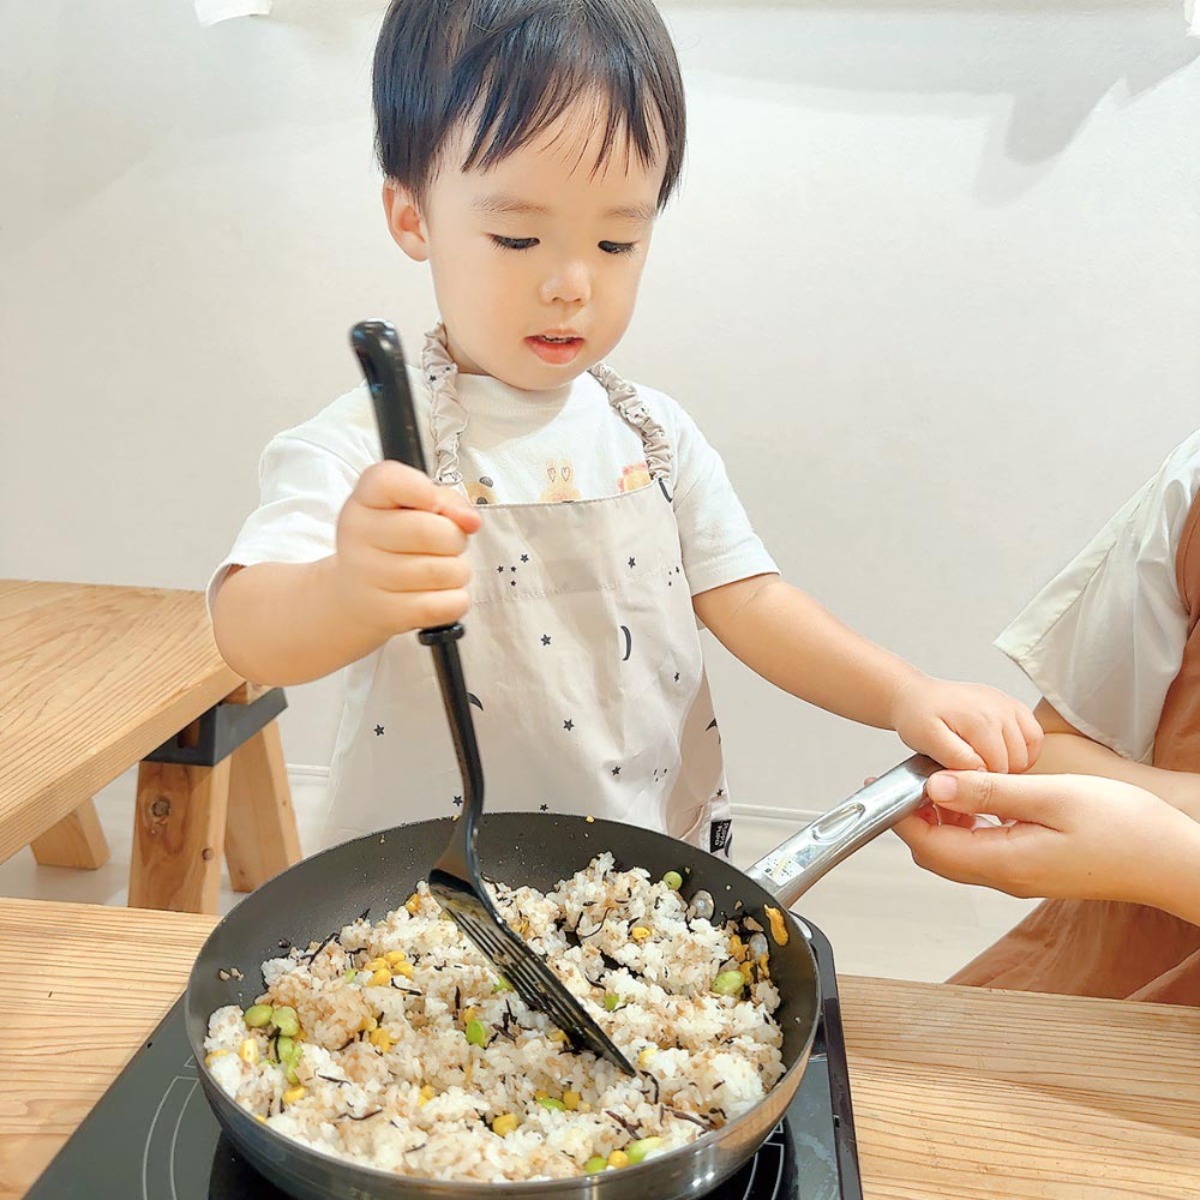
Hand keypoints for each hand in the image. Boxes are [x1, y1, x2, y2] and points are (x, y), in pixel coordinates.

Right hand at [333, 461, 482, 636]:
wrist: (355, 594)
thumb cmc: (392, 542)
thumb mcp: (410, 506)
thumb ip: (446, 500)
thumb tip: (470, 520)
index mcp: (364, 499)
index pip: (389, 481)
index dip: (425, 491)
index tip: (435, 504)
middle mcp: (359, 534)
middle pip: (430, 530)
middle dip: (455, 538)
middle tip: (448, 544)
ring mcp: (370, 576)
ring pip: (446, 570)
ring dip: (457, 570)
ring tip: (440, 569)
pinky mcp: (389, 612)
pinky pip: (446, 604)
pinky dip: (455, 600)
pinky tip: (439, 593)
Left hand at [889, 676, 1041, 771]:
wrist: (915, 696)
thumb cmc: (917, 717)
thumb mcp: (928, 741)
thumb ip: (956, 759)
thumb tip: (982, 773)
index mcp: (982, 720)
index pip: (1000, 770)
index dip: (982, 784)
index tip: (966, 784)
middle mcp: (1001, 709)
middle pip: (1018, 762)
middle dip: (997, 775)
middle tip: (972, 773)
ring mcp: (1010, 706)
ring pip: (1029, 751)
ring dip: (1011, 763)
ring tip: (984, 763)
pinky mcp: (1014, 706)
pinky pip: (1034, 736)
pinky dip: (1022, 750)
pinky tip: (1000, 753)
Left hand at [894, 770, 1199, 910]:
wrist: (1173, 860)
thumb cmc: (1125, 827)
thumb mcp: (1052, 797)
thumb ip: (990, 791)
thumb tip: (936, 785)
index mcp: (1003, 862)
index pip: (928, 844)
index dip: (898, 814)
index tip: (882, 783)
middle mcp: (1005, 876)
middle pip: (935, 853)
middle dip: (912, 816)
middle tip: (909, 773)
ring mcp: (1018, 875)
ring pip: (956, 851)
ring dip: (939, 818)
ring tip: (940, 776)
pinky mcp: (1031, 868)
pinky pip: (981, 849)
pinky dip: (965, 822)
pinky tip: (976, 794)